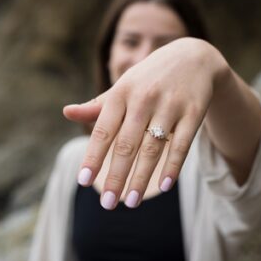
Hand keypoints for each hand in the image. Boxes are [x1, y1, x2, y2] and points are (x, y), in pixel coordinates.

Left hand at [64, 38, 226, 208]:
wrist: (193, 57)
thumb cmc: (149, 78)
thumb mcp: (123, 86)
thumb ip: (97, 105)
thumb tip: (67, 113)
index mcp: (121, 93)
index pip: (103, 130)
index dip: (93, 156)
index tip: (83, 181)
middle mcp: (143, 99)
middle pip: (127, 145)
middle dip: (116, 176)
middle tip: (107, 204)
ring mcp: (170, 106)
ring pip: (153, 149)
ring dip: (141, 178)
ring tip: (130, 202)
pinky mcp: (193, 112)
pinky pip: (181, 145)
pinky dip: (172, 167)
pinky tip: (163, 186)